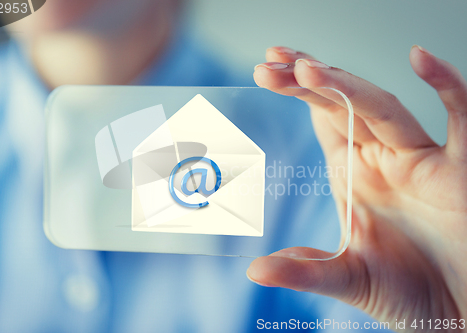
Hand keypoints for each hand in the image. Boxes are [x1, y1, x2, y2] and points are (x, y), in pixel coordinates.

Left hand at [248, 46, 466, 331]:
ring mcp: (420, 160)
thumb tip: (255, 270)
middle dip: (307, 80)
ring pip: (382, 107)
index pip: (323, 119)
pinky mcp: (461, 170)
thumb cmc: (408, 293)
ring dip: (346, 84)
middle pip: (342, 104)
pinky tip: (422, 58)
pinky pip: (460, 119)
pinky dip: (447, 87)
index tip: (266, 71)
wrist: (457, 314)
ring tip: (304, 67)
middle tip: (271, 62)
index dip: (297, 92)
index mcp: (355, 174)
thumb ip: (304, 270)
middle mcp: (383, 159)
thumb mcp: (348, 278)